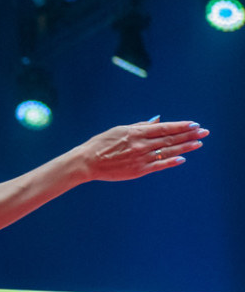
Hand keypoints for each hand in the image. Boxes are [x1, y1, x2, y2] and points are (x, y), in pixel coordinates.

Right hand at [80, 118, 208, 181]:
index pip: (164, 128)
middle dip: (188, 135)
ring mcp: (140, 158)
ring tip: (198, 144)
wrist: (86, 162)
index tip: (194, 124)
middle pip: (170, 139)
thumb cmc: (100, 144)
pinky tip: (182, 159)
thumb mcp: (119, 130)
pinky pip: (158, 166)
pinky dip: (170, 162)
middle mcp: (141, 145)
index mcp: (136, 132)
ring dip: (185, 147)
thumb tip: (158, 121)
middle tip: (204, 132)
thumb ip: (140, 126)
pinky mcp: (137, 170)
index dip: (181, 126)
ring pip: (167, 151)